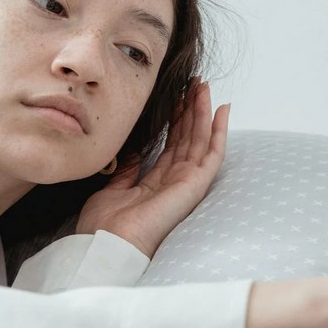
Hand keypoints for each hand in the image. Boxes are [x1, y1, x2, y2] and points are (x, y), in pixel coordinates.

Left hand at [76, 78, 229, 257]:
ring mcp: (187, 183)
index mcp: (155, 184)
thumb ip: (128, 169)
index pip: (170, 146)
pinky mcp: (195, 185)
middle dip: (191, 109)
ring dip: (204, 111)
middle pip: (188, 139)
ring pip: (200, 140)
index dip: (174, 120)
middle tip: (193, 82)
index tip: (175, 96)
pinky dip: (220, 131)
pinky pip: (213, 154)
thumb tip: (134, 150)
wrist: (107, 245)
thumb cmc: (105, 226)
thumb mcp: (113, 188)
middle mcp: (174, 182)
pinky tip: (222, 109)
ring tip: (204, 86)